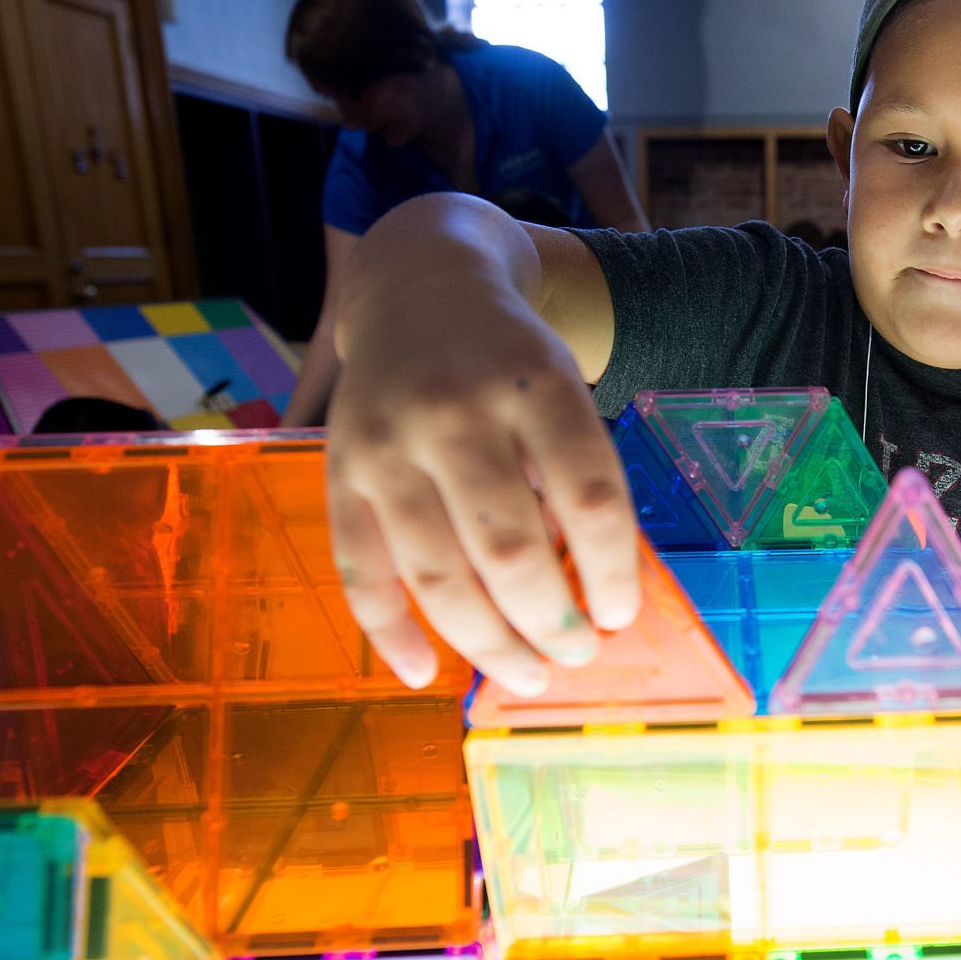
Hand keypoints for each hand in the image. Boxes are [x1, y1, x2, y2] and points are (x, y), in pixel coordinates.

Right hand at [325, 276, 640, 694]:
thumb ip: (575, 476)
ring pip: (437, 573)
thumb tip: (592, 597)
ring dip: (488, 643)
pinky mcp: (339, 472)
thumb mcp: (562, 388)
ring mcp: (388, 445)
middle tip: (576, 654)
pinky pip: (359, 570)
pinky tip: (421, 673)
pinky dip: (388, 632)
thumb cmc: (507, 359)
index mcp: (535, 385)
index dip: (612, 573)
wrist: (417, 286)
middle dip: (551, 622)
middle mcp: (455, 412)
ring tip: (526, 672)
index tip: (620, 615)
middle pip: (511, 548)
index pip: (590, 499)